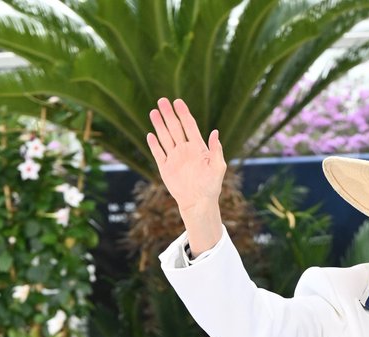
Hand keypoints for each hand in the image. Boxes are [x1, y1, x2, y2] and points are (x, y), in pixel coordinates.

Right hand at [146, 97, 225, 220]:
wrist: (199, 203)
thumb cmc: (211, 186)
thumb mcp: (217, 167)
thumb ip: (216, 150)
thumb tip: (215, 132)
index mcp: (197, 148)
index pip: (189, 126)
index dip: (183, 113)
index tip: (178, 102)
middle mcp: (184, 150)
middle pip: (175, 128)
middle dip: (168, 114)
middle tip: (162, 100)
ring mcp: (174, 158)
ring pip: (165, 137)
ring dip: (159, 125)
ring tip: (153, 112)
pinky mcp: (166, 168)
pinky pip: (158, 154)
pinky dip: (154, 145)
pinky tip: (150, 135)